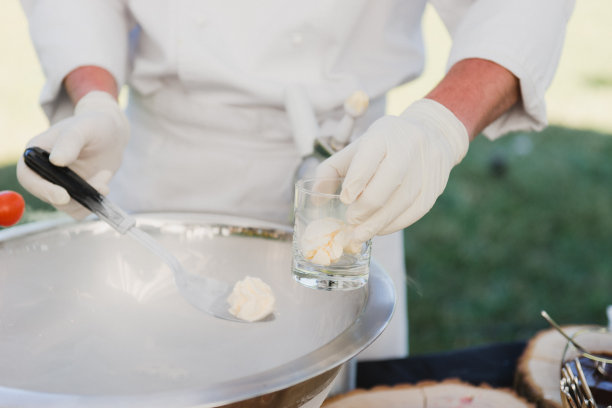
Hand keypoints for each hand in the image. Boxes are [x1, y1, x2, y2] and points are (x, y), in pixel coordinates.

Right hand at [17, 91, 128, 218]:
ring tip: (105, 175)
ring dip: (88, 197)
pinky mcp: (74, 193)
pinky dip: (94, 200)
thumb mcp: (83, 128)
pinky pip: (80, 208)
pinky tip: (105, 180)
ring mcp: (59, 184)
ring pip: (67, 206)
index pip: (28, 177)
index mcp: (36, 152)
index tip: (64, 196)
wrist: (111, 135)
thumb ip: (70, 141)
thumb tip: (56, 161)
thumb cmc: (93, 125)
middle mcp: (43, 171)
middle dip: (75, 196)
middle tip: (101, 186)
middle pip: (48, 196)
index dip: (42, 189)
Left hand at [316, 98, 468, 244]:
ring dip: (379, 222)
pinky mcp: (435, 186)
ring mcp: (425, 166)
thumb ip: (332, 170)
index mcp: (383, 134)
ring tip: (360, 234)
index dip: (357, 180)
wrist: (433, 133)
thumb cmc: (385, 144)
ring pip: (403, 200)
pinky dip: (395, 224)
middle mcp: (408, 147)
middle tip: (351, 221)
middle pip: (389, 181)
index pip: (370, 156)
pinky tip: (380, 229)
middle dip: (366, 207)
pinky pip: (415, 210)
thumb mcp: (357, 147)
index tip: (345, 199)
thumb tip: (315, 200)